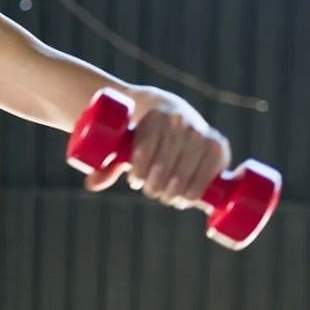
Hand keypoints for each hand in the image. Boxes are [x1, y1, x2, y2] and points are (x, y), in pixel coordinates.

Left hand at [84, 92, 230, 208]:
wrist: (170, 111)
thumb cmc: (142, 132)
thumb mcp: (124, 143)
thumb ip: (106, 165)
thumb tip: (91, 186)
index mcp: (155, 116)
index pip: (145, 148)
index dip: (139, 170)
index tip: (134, 181)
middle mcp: (181, 121)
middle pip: (165, 164)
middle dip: (156, 185)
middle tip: (152, 191)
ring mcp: (202, 132)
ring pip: (187, 171)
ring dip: (176, 191)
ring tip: (168, 197)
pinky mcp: (219, 145)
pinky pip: (212, 171)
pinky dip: (199, 188)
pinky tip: (190, 199)